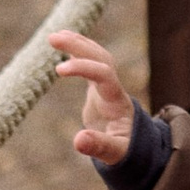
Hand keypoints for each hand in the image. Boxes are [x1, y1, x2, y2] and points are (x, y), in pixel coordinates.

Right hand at [50, 28, 138, 166]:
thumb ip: (99, 146)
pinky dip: (78, 51)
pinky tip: (63, 40)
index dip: (83, 68)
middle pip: (101, 58)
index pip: (103, 75)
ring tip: (55, 36)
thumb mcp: (114, 152)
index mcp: (116, 101)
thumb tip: (78, 141)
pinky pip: (91, 62)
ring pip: (96, 56)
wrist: (137, 144)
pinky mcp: (100, 86)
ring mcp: (107, 84)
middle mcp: (113, 87)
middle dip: (79, 46)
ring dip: (78, 44)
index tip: (59, 69)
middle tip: (53, 38)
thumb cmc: (125, 148)